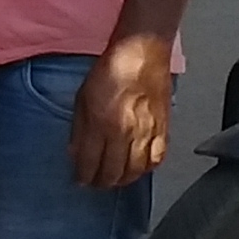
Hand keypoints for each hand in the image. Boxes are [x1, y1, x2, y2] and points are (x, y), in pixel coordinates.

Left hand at [69, 33, 173, 188]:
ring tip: (114, 179)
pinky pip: (156, 159)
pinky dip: (146, 169)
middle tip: (96, 183)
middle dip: (101, 182)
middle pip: (113, 172)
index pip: (89, 163)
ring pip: (135, 171)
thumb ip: (79, 129)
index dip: (83, 176)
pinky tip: (138, 168)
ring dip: (123, 179)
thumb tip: (75, 153)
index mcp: (101, 123)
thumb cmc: (110, 71)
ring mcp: (146, 133)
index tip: (80, 180)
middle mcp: (125, 132)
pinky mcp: (163, 130)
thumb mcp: (82, 97)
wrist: (142, 55)